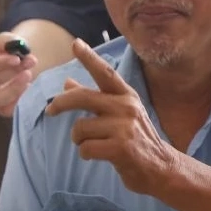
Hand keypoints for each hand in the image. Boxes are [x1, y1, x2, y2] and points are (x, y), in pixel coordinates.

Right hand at [0, 32, 38, 116]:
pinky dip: (19, 99)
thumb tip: (20, 48)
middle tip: (30, 61)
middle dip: (13, 71)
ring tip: (29, 74)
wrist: (12, 63)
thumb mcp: (4, 40)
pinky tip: (29, 87)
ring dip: (15, 88)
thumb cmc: (4, 51)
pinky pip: (8, 109)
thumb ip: (9, 41)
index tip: (17, 58)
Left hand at [45, 38, 176, 194]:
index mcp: (126, 96)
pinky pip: (86, 148)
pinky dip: (86, 154)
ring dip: (79, 139)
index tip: (75, 43)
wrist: (160, 167)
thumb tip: (67, 83)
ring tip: (92, 144)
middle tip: (50, 110)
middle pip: (82, 98)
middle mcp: (126, 107)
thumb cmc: (135, 139)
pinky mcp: (120, 148)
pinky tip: (98, 155)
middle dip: (60, 103)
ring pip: (80, 128)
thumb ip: (95, 98)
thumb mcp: (119, 114)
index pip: (105, 73)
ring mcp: (124, 127)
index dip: (89, 58)